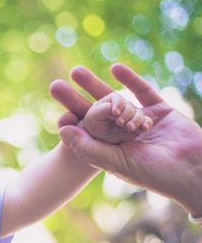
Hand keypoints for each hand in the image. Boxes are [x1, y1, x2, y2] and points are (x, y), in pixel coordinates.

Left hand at [50, 63, 201, 217]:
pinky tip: (114, 68)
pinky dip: (130, 80)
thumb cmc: (154, 174)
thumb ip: (89, 147)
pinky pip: (142, 92)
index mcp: (110, 149)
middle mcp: (123, 135)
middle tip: (55, 86)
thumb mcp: (116, 162)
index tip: (57, 112)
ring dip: (96, 86)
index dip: (71, 120)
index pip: (86, 131)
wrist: (193, 170)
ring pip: (115, 99)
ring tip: (75, 72)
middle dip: (76, 99)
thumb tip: (61, 130)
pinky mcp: (160, 111)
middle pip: (95, 112)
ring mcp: (141, 121)